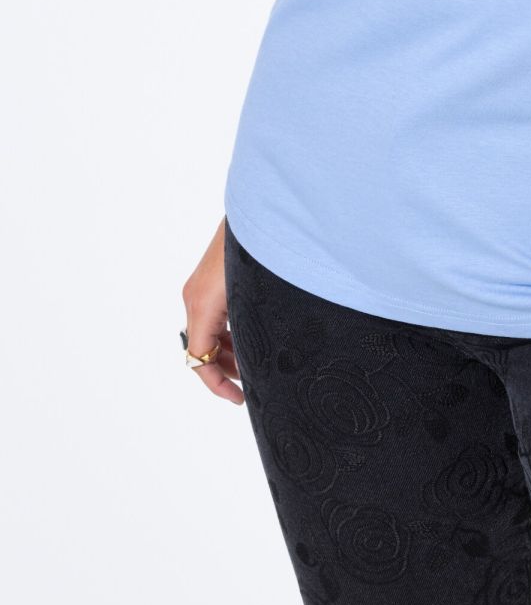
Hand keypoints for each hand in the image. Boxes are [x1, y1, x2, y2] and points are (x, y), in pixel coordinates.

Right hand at [180, 217, 243, 404]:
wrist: (261, 205)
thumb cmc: (262, 250)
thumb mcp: (255, 298)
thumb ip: (249, 331)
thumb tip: (258, 363)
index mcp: (202, 304)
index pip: (198, 359)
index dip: (216, 384)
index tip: (238, 399)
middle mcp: (194, 295)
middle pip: (200, 347)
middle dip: (224, 370)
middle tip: (252, 384)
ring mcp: (200, 284)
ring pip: (207, 330)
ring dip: (226, 351)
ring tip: (255, 363)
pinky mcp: (211, 275)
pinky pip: (213, 313)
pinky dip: (228, 331)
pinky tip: (252, 335)